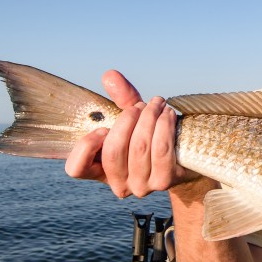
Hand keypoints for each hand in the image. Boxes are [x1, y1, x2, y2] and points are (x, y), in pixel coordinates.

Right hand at [64, 70, 197, 197]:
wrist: (185, 154)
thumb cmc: (150, 135)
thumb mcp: (132, 118)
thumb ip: (119, 98)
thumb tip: (110, 75)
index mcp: (100, 171)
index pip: (76, 169)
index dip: (87, 146)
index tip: (103, 127)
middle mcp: (119, 184)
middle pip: (113, 151)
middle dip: (127, 120)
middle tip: (140, 105)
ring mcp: (141, 186)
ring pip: (139, 148)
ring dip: (149, 118)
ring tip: (157, 103)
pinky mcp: (164, 181)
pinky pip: (161, 150)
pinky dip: (164, 126)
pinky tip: (168, 113)